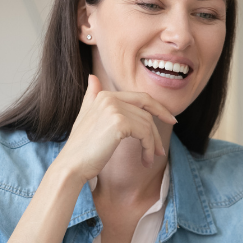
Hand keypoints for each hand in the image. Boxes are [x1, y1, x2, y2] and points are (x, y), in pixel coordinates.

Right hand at [54, 74, 177, 178]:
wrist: (72, 165)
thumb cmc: (81, 147)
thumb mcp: (86, 117)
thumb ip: (92, 97)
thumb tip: (92, 77)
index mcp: (104, 95)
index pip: (141, 98)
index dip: (158, 108)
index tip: (170, 119)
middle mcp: (109, 97)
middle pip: (146, 112)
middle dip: (156, 132)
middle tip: (161, 150)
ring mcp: (114, 109)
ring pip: (147, 124)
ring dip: (152, 145)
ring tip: (149, 159)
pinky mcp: (119, 123)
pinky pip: (145, 134)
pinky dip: (149, 148)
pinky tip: (145, 160)